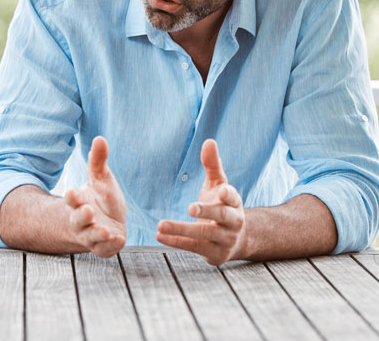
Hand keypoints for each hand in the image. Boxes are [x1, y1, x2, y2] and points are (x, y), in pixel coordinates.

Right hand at [65, 136, 126, 256]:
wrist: (105, 222)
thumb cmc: (100, 198)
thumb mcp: (101, 178)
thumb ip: (98, 161)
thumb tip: (100, 138)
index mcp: (80, 202)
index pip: (73, 199)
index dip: (73, 197)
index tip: (73, 192)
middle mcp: (82, 220)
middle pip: (78, 219)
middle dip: (82, 216)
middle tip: (88, 211)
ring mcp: (92, 235)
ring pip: (90, 237)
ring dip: (96, 234)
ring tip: (104, 230)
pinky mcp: (103, 247)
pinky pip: (104, 249)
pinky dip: (110, 246)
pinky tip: (119, 239)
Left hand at [156, 139, 246, 264]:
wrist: (235, 239)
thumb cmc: (222, 205)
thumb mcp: (219, 184)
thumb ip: (213, 164)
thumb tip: (208, 141)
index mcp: (234, 203)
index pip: (234, 197)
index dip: (228, 194)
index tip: (222, 190)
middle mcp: (233, 222)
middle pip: (221, 216)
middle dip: (206, 212)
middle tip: (190, 208)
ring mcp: (225, 240)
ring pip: (204, 235)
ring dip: (181, 230)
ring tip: (160, 225)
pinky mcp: (215, 254)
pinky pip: (194, 248)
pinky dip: (175, 242)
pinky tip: (159, 236)